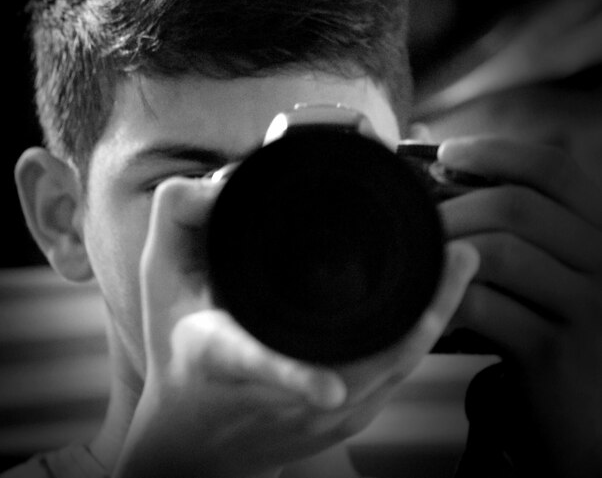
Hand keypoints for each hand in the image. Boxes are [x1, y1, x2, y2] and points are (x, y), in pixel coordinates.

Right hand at [114, 176, 478, 477]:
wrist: (192, 438)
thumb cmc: (176, 349)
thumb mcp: (160, 278)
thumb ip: (176, 221)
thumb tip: (216, 183)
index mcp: (223, 359)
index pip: (255, 364)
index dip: (292, 376)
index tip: (330, 387)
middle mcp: (276, 398)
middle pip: (357, 372)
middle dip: (417, 319)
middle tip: (458, 258)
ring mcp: (314, 417)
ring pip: (386, 375)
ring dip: (431, 322)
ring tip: (461, 269)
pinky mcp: (340, 422)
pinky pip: (391, 377)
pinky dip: (420, 338)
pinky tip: (439, 304)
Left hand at [439, 137, 601, 476]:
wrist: (586, 411)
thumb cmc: (550, 322)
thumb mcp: (549, 266)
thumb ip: (513, 224)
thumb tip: (440, 170)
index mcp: (601, 228)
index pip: (553, 169)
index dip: (496, 152)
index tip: (446, 152)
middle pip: (517, 207)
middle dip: (452, 209)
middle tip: (415, 222)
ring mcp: (589, 307)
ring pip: (498, 253)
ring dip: (444, 252)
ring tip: (416, 259)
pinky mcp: (558, 351)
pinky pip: (485, 307)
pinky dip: (445, 299)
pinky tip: (429, 303)